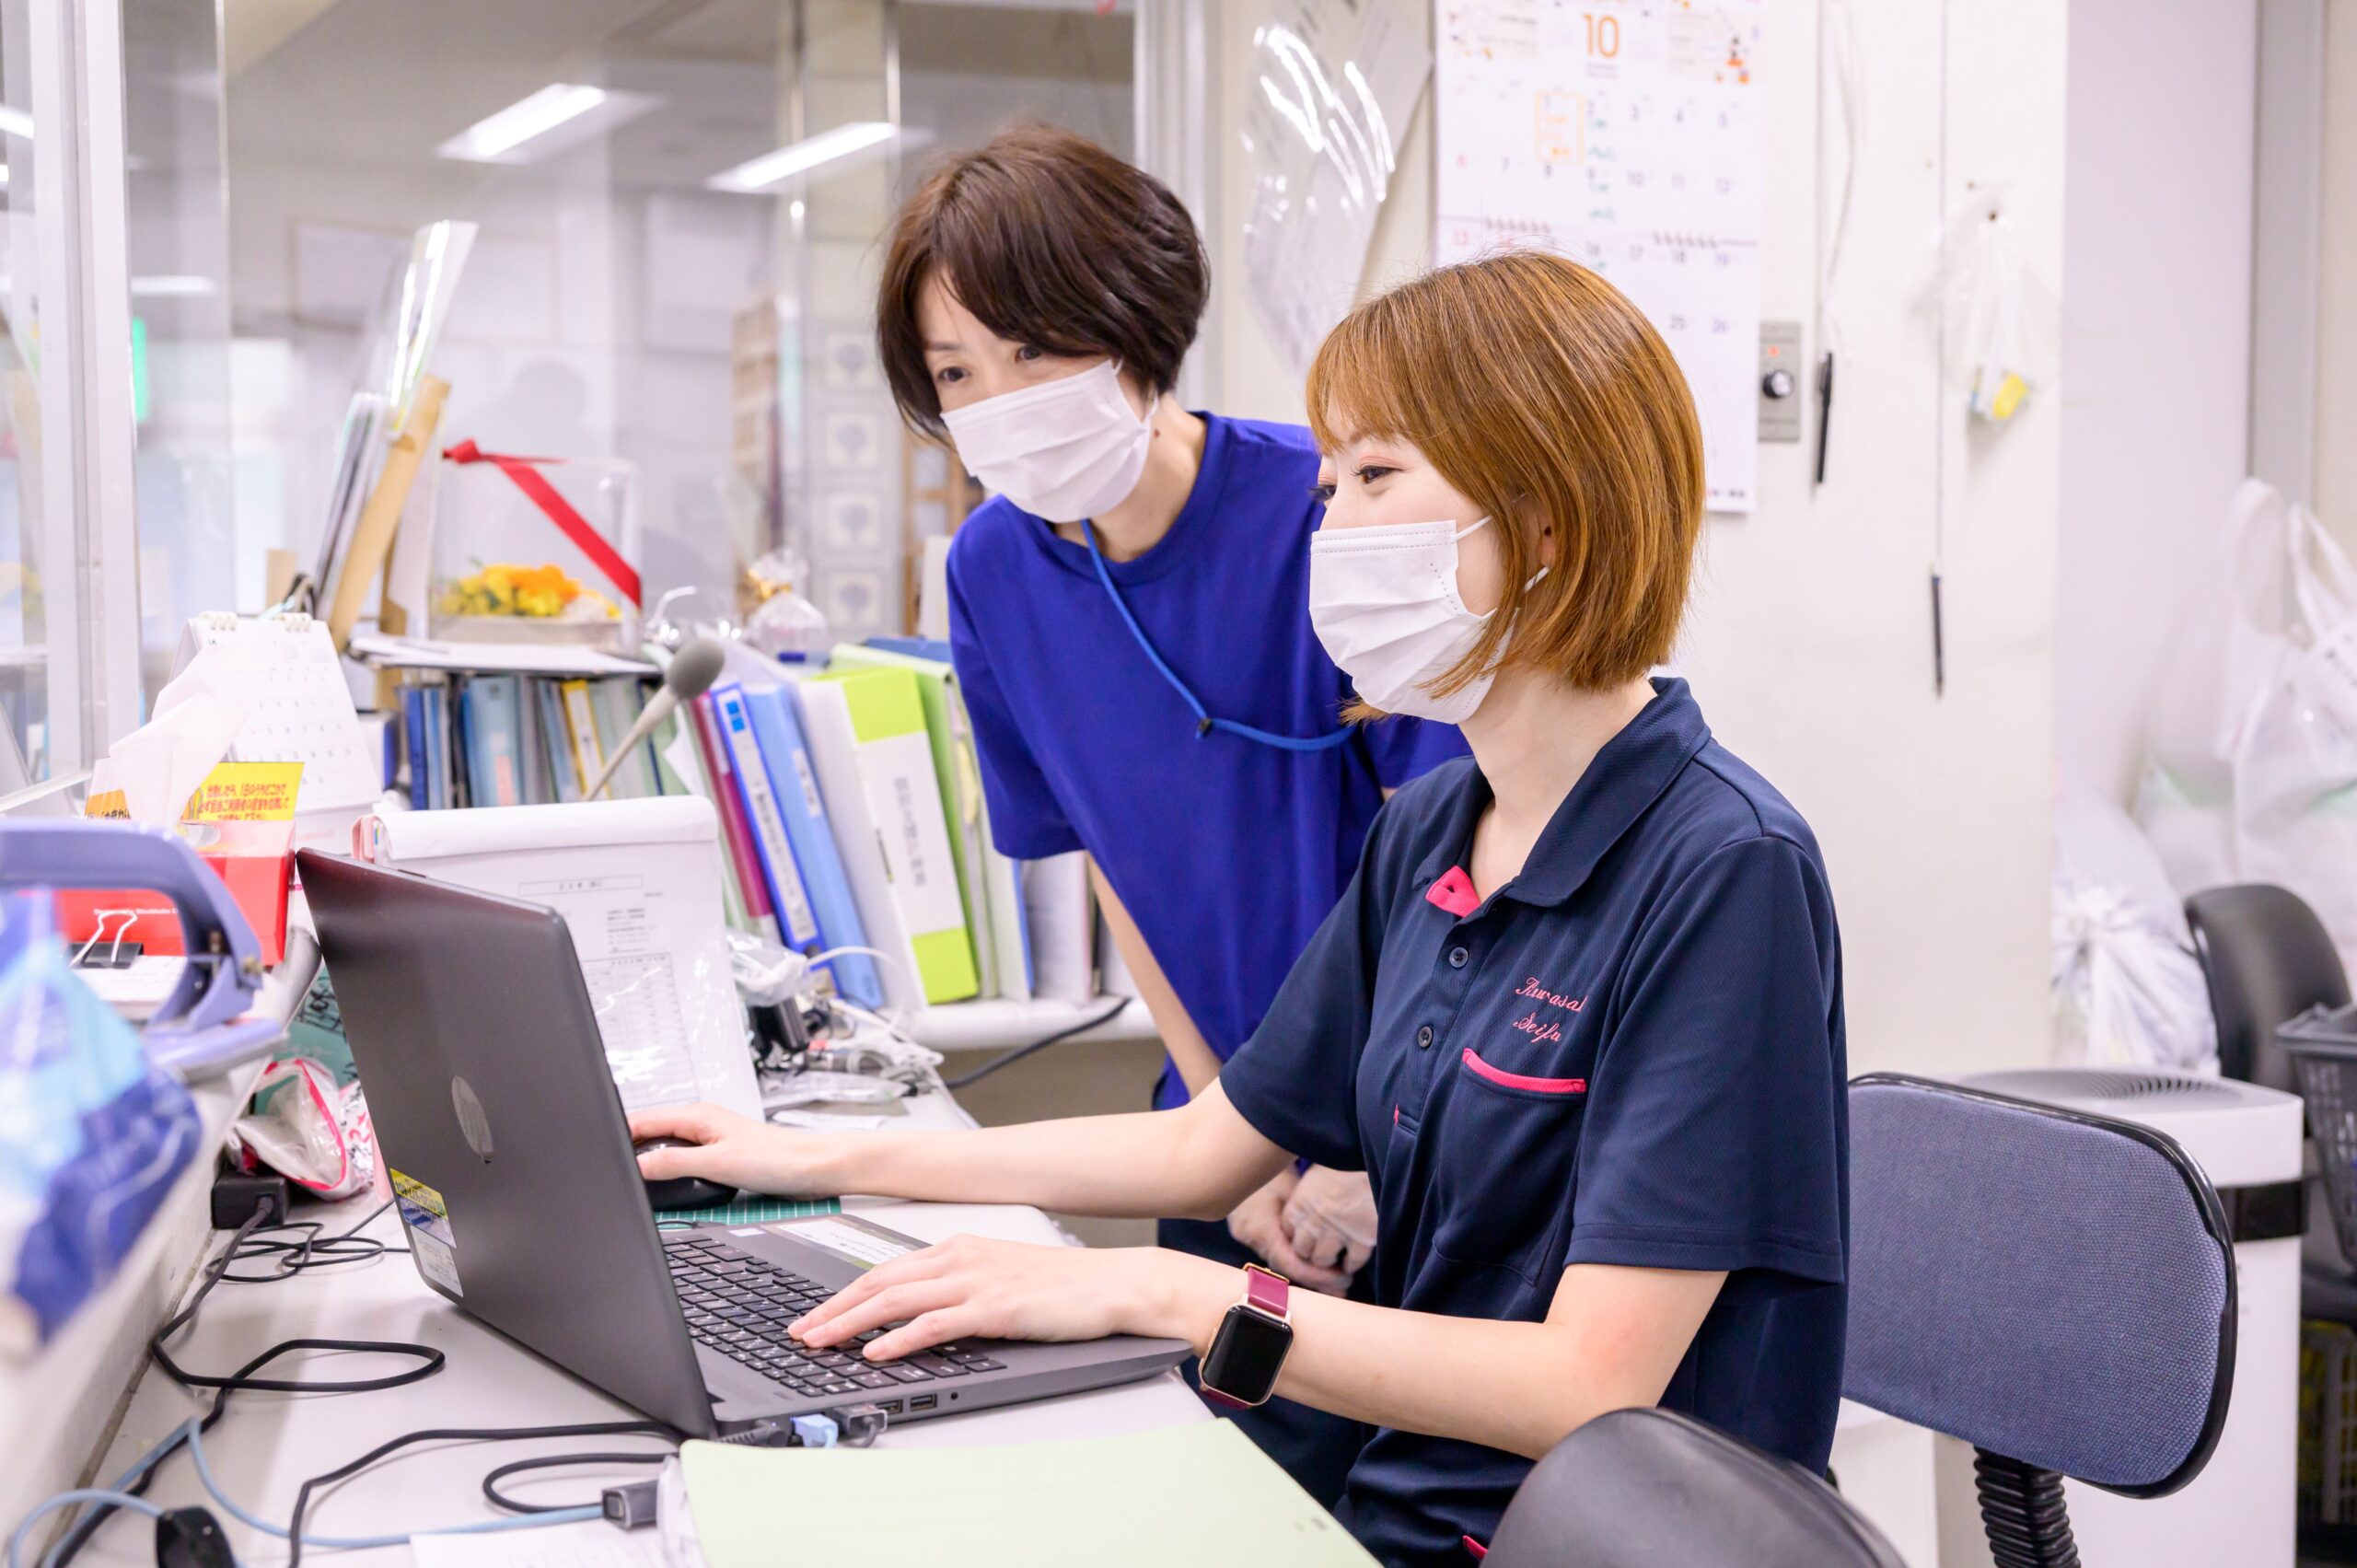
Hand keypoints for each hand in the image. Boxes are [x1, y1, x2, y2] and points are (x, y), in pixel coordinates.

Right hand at [626, 1102, 833, 1195]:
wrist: (814, 1170)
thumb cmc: (778, 1158)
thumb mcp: (717, 1162)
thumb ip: (674, 1163)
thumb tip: (638, 1165)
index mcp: (697, 1116)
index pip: (643, 1120)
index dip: (619, 1137)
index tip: (601, 1155)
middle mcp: (701, 1126)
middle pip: (651, 1137)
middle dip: (632, 1154)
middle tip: (614, 1177)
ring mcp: (710, 1143)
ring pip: (667, 1154)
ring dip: (653, 1168)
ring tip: (635, 1186)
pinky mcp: (720, 1161)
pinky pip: (685, 1167)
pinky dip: (672, 1178)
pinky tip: (667, 1191)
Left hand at [790, 1235, 1235, 1361]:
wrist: (1113, 1283)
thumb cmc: (1065, 1286)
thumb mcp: (1001, 1278)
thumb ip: (960, 1289)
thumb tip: (921, 1316)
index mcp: (960, 1246)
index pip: (887, 1269)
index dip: (845, 1293)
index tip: (817, 1314)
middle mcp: (961, 1256)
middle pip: (880, 1281)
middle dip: (833, 1308)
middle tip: (800, 1332)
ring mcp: (976, 1279)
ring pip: (896, 1299)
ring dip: (851, 1323)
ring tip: (820, 1343)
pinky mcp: (994, 1307)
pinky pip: (934, 1324)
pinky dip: (899, 1338)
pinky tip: (876, 1352)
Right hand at [1226, 1168, 1350, 1294]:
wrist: (1235, 1154)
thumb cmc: (1268, 1166)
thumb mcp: (1292, 1189)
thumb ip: (1307, 1218)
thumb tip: (1334, 1239)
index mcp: (1261, 1228)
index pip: (1290, 1264)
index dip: (1317, 1276)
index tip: (1341, 1279)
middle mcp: (1250, 1237)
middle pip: (1284, 1268)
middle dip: (1314, 1279)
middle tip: (1342, 1288)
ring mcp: (1245, 1235)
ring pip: (1277, 1261)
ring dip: (1303, 1271)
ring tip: (1332, 1282)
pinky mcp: (1246, 1229)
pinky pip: (1271, 1250)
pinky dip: (1291, 1258)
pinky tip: (1310, 1262)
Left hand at [1282, 1166, 1376, 1277]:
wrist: (1375, 1158)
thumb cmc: (1345, 1162)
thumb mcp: (1317, 1173)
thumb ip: (1307, 1194)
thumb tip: (1304, 1206)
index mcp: (1301, 1202)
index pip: (1288, 1229)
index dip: (1297, 1234)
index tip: (1306, 1234)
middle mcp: (1315, 1220)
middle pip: (1302, 1249)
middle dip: (1310, 1251)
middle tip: (1320, 1250)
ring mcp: (1338, 1231)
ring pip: (1323, 1259)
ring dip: (1328, 1260)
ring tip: (1335, 1258)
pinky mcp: (1362, 1238)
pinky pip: (1352, 1261)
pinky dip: (1352, 1264)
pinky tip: (1352, 1261)